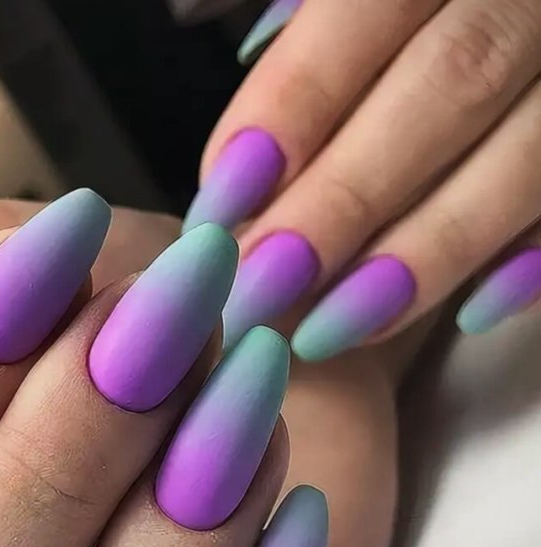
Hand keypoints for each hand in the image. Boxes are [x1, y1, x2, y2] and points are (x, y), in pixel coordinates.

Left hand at [187, 0, 540, 357]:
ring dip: (424, 253)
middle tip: (261, 286)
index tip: (222, 200)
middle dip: (345, 198)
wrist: (515, 15)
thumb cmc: (403, 23)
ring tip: (328, 328)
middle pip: (451, 84)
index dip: (293, 106)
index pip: (367, 11)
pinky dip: (532, 262)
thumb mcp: (343, 5)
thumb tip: (236, 170)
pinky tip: (468, 315)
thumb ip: (306, 43)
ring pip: (528, 156)